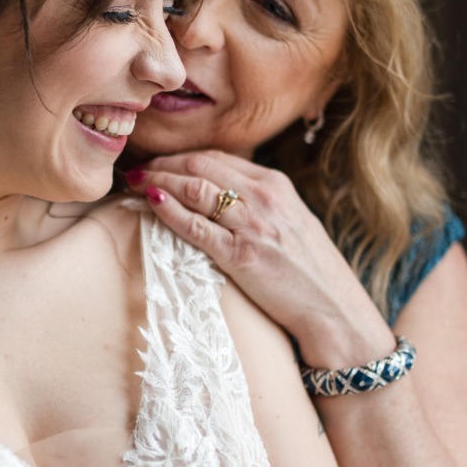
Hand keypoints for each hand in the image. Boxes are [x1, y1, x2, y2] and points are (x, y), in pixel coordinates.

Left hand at [125, 149, 391, 365]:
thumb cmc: (309, 271)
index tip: (157, 161)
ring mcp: (253, 225)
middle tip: (135, 168)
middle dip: (161, 164)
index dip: (179, 156)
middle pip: (199, 166)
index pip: (216, 157)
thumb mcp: (290, 221)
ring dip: (157, 181)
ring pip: (193, 189)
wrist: (333, 310)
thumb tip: (219, 192)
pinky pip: (196, 226)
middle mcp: (264, 198)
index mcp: (276, 185)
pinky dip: (169, 211)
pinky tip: (150, 202)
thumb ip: (259, 202)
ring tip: (133, 182)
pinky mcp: (242, 256)